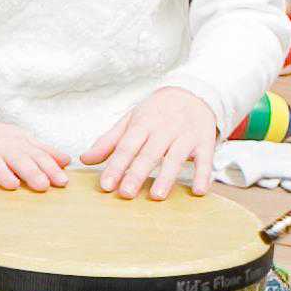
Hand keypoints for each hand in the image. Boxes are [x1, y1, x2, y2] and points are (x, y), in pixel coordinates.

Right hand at [0, 109, 74, 193]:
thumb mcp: (20, 140)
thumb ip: (43, 151)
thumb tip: (66, 161)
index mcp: (17, 143)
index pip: (37, 155)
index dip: (50, 168)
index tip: (63, 182)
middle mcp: (0, 147)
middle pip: (17, 159)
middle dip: (31, 172)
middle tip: (43, 186)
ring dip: (1, 172)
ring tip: (12, 185)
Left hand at [90, 86, 222, 200]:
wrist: (192, 93)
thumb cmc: (156, 113)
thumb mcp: (131, 121)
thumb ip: (108, 141)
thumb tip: (84, 159)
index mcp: (142, 124)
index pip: (126, 146)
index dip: (116, 165)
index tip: (105, 185)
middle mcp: (164, 129)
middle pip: (149, 153)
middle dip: (137, 174)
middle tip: (126, 194)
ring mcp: (185, 136)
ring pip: (175, 157)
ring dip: (167, 177)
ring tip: (157, 196)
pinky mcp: (204, 142)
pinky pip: (205, 159)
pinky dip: (204, 175)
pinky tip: (199, 192)